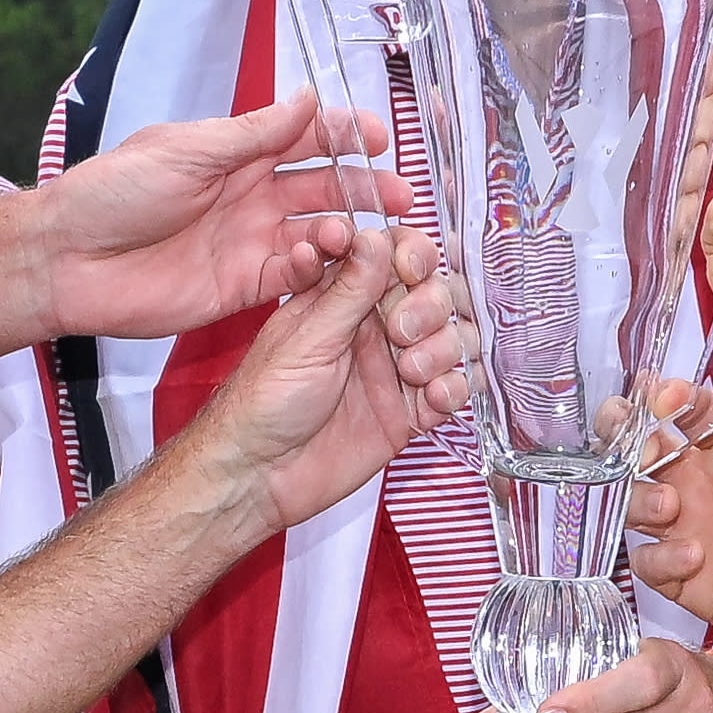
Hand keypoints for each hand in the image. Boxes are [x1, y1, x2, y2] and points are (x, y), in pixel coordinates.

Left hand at [36, 95, 396, 343]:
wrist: (68, 260)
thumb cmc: (113, 193)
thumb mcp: (186, 151)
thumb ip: (251, 133)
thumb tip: (307, 97)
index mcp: (235, 153)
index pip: (304, 136)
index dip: (344, 134)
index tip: (379, 137)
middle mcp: (249, 195)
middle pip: (322, 187)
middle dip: (364, 188)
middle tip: (400, 197)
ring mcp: (249, 242)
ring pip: (317, 234)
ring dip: (347, 232)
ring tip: (367, 236)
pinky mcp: (242, 288)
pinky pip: (293, 279)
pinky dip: (317, 271)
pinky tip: (328, 265)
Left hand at [189, 220, 477, 531]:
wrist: (258, 474)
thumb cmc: (261, 402)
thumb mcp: (305, 338)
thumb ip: (348, 290)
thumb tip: (375, 237)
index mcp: (343, 298)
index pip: (396, 255)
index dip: (413, 254)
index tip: (408, 269)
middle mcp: (375, 328)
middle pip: (435, 294)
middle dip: (430, 307)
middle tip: (400, 334)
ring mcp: (395, 369)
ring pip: (452, 338)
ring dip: (444, 348)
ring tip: (411, 372)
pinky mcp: (410, 412)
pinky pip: (454, 389)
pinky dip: (453, 389)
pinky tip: (431, 399)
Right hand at [630, 388, 712, 671]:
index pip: (683, 415)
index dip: (665, 400)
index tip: (663, 396)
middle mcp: (702, 488)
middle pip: (640, 456)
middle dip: (626, 444)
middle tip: (644, 451)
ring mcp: (692, 532)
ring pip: (633, 506)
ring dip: (638, 500)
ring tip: (670, 506)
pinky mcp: (689, 581)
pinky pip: (649, 564)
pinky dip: (659, 557)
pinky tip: (693, 556)